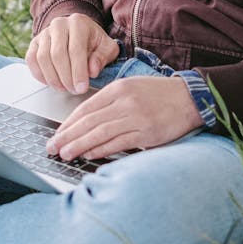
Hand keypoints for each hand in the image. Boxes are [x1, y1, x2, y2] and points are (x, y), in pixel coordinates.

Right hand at [25, 14, 119, 93]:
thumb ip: (102, 57)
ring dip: (53, 78)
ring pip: (43, 58)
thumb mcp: (106, 47)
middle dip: (65, 77)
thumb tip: (92, 70)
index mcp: (78, 23)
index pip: (76, 49)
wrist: (79, 31)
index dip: (78, 71)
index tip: (82, 88)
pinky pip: (31, 59)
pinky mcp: (35, 42)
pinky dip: (39, 74)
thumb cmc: (94, 41)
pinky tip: (51, 82)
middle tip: (74, 90)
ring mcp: (44, 33)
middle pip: (57, 54)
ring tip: (64, 88)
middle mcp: (59, 24)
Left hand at [46, 75, 202, 160]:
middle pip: (89, 121)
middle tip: (52, 147)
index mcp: (118, 89)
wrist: (190, 98)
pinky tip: (89, 155)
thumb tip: (86, 122)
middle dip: (67, 136)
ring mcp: (136, 117)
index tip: (57, 134)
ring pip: (100, 133)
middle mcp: (124, 102)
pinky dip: (102, 150)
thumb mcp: (131, 88)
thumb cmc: (158, 94)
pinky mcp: (147, 133)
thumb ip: (109, 102)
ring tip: (66, 153)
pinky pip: (119, 142)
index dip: (68, 123)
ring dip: (80, 145)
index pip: (86, 108)